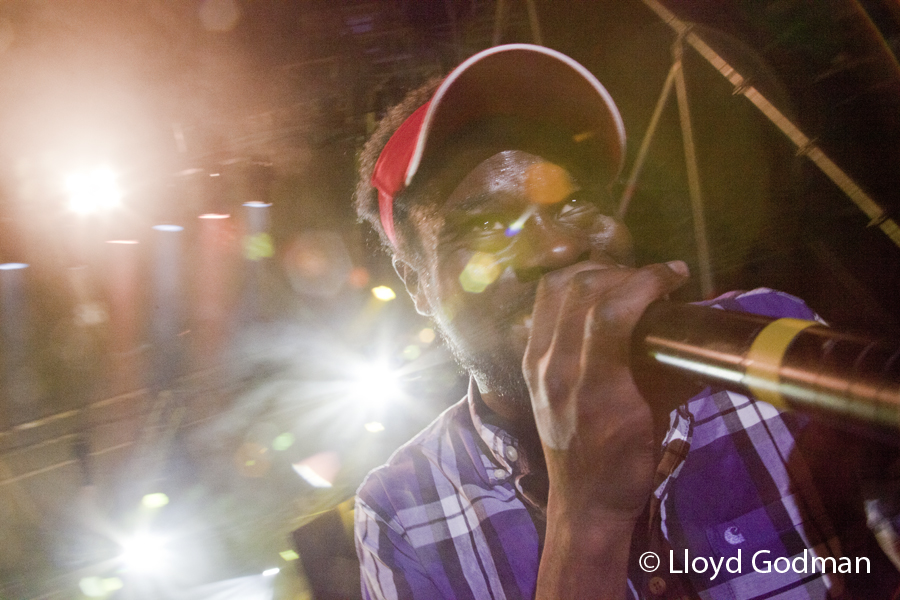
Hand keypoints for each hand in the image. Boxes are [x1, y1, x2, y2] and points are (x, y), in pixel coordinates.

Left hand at [523, 258, 688, 520]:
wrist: (583, 501)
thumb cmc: (626, 465)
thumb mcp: (656, 420)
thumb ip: (669, 371)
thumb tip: (692, 326)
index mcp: (593, 386)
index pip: (611, 310)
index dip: (648, 280)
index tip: (677, 274)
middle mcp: (555, 368)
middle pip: (581, 289)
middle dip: (626, 271)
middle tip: (655, 279)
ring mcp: (536, 363)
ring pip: (555, 288)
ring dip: (594, 272)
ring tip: (625, 280)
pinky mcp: (528, 362)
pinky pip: (544, 306)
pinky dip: (571, 287)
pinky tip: (596, 292)